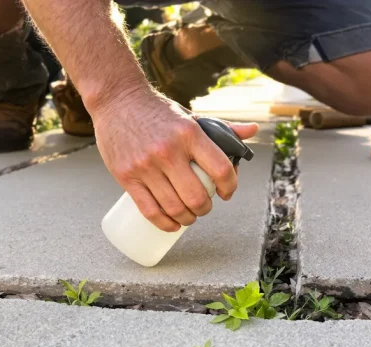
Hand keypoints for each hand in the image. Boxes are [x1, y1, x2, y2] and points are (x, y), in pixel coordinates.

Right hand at [91, 91, 258, 231]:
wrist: (117, 99)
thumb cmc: (158, 110)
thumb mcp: (191, 117)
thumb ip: (221, 128)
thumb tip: (253, 130)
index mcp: (189, 134)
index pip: (220, 169)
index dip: (230, 187)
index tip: (227, 193)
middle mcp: (168, 151)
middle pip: (197, 196)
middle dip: (205, 209)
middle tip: (204, 207)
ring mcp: (145, 165)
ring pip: (174, 207)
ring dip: (187, 219)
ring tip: (189, 216)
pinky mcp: (126, 176)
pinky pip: (149, 210)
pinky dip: (164, 224)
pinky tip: (172, 224)